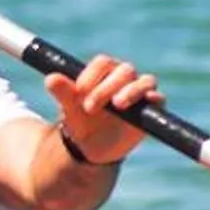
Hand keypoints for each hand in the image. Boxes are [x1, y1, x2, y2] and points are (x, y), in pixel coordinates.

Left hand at [43, 56, 160, 168]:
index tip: (79, 92)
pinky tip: (146, 103)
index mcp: (104, 71)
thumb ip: (63, 92)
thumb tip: (50, 79)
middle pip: (124, 71)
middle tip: (89, 107)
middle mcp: (124, 77)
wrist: (92, 147)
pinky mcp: (151, 109)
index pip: (102, 63)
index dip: (91, 75)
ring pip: (145, 81)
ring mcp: (140, 92)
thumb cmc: (80, 120)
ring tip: (117, 104)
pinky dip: (154, 100)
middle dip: (107, 87)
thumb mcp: (69, 108)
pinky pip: (158, 99)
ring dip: (132, 91)